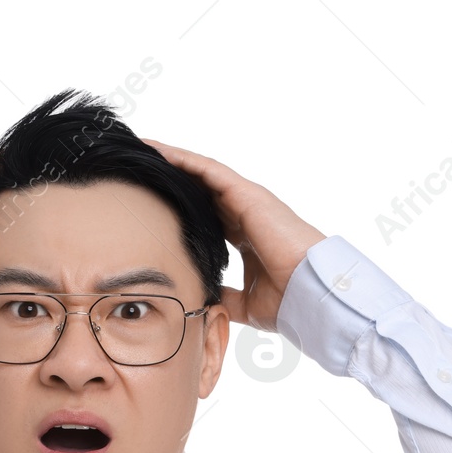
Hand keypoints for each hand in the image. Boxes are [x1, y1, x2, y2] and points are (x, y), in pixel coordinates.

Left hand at [141, 138, 323, 332]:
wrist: (310, 293)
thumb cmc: (288, 300)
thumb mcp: (247, 303)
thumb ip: (226, 297)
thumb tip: (205, 300)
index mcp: (245, 237)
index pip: (207, 216)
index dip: (181, 209)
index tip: (154, 206)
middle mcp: (245, 214)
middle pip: (202, 190)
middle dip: (174, 179)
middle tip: (141, 170)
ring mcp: (248, 201)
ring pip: (203, 174)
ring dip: (173, 161)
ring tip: (144, 149)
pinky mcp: (248, 194)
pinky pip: (210, 171)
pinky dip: (184, 160)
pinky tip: (160, 151)